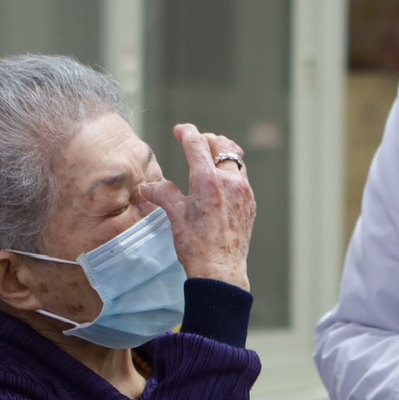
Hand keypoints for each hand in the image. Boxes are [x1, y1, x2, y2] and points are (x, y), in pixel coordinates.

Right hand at [141, 124, 253, 289]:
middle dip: (207, 139)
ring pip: (236, 160)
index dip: (187, 132)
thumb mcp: (175, 216)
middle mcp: (229, 181)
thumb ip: (163, 194)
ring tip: (212, 155)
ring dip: (223, 153)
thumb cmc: (196, 246)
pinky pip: (242, 178)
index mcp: (207, 180)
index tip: (180, 130)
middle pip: (221, 145)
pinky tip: (222, 182)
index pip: (197, 144)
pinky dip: (231, 172)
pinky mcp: (250, 204)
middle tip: (197, 141)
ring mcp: (243, 192)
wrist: (220, 270)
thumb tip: (148, 187)